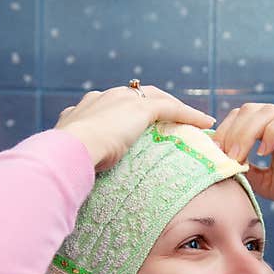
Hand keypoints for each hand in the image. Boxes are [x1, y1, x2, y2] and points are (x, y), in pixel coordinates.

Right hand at [54, 84, 215, 171]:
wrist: (70, 149)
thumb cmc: (67, 160)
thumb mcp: (73, 157)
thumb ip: (80, 158)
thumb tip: (78, 178)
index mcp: (87, 106)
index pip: (114, 103)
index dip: (129, 111)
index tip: (138, 123)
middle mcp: (105, 96)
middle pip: (138, 95)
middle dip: (156, 104)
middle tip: (172, 117)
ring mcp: (123, 100)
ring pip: (158, 99)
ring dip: (177, 108)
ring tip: (195, 119)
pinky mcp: (140, 108)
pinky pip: (172, 109)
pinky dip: (190, 114)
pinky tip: (206, 123)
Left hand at [211, 103, 273, 217]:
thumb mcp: (266, 183)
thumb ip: (246, 171)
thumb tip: (220, 164)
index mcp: (271, 131)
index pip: (241, 118)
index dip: (224, 132)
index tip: (213, 155)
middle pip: (248, 111)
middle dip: (231, 132)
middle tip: (223, 156)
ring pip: (265, 112)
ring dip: (246, 133)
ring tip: (238, 157)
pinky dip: (272, 132)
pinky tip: (265, 152)